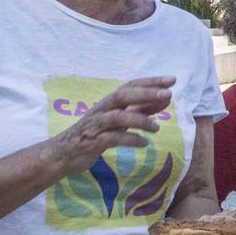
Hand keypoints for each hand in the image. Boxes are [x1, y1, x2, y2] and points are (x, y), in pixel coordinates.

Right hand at [46, 78, 174, 174]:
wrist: (64, 154)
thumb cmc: (96, 133)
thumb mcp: (120, 120)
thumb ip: (141, 109)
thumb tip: (166, 99)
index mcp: (109, 102)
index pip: (130, 86)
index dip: (150, 81)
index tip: (172, 80)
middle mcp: (102, 110)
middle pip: (123, 95)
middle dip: (146, 93)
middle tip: (168, 94)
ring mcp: (96, 125)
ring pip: (117, 117)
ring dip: (140, 120)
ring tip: (157, 128)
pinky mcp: (92, 142)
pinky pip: (112, 138)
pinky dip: (130, 139)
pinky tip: (144, 143)